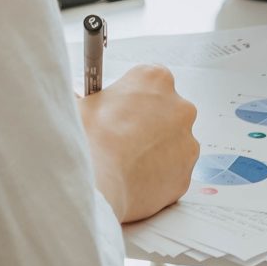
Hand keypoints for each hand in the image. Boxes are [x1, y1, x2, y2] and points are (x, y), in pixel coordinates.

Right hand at [79, 64, 197, 224]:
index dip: (134, 96)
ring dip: (155, 149)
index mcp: (155, 79)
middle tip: (123, 137)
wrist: (101, 186)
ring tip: (128, 160)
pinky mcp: (187, 172)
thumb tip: (78, 98)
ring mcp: (188, 141)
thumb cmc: (92, 139)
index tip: (123, 108)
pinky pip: (172, 170)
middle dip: (149, 123)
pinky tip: (136, 177)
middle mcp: (180, 107)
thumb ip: (87, 97)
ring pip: (172, 142)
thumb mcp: (80, 105)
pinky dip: (158, 174)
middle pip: (166, 110)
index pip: (151, 80)